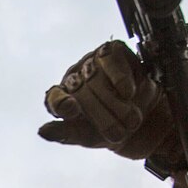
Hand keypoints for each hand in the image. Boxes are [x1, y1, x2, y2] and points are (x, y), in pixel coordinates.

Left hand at [39, 40, 176, 160]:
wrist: (145, 119)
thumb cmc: (110, 129)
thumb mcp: (88, 136)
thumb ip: (65, 133)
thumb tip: (42, 131)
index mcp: (62, 99)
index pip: (54, 99)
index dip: (61, 104)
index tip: (71, 110)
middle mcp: (74, 78)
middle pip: (80, 92)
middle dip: (101, 116)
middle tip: (118, 134)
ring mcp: (91, 63)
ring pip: (96, 77)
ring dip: (114, 102)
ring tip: (131, 120)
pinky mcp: (111, 52)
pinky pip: (111, 60)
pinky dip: (120, 78)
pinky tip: (128, 92)